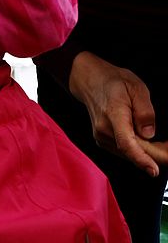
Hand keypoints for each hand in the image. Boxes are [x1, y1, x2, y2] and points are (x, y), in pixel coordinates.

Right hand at [69, 51, 163, 175]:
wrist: (90, 81)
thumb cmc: (112, 82)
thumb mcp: (136, 87)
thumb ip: (145, 111)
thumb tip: (150, 133)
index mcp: (113, 114)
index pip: (126, 142)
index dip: (141, 159)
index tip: (154, 170)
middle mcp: (104, 129)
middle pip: (133, 151)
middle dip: (157, 155)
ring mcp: (101, 136)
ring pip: (130, 153)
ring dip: (149, 154)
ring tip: (164, 144)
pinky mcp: (103, 140)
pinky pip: (124, 150)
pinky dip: (139, 151)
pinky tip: (149, 143)